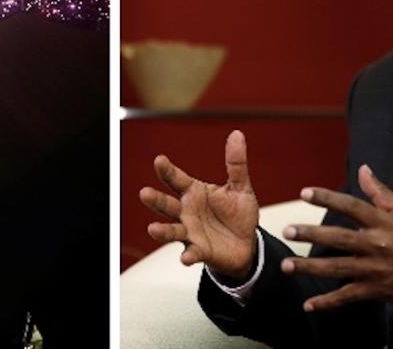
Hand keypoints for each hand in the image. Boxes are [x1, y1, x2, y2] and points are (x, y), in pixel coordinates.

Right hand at [139, 130, 260, 278]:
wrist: (247, 244)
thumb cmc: (238, 215)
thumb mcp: (240, 187)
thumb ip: (236, 164)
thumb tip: (236, 134)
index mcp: (194, 192)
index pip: (177, 179)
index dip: (167, 170)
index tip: (159, 160)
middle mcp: (187, 211)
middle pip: (167, 205)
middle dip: (155, 200)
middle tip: (144, 193)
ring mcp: (190, 232)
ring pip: (172, 230)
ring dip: (162, 230)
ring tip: (152, 229)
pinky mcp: (200, 251)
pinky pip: (192, 253)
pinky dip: (188, 255)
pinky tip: (185, 257)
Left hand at [281, 165, 392, 311]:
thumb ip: (379, 191)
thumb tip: (362, 169)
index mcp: (381, 222)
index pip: (351, 206)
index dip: (327, 198)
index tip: (304, 193)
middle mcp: (375, 244)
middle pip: (339, 238)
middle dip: (312, 234)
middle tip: (287, 230)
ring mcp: (373, 269)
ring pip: (337, 267)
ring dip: (310, 267)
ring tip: (287, 265)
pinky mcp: (374, 289)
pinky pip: (347, 296)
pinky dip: (327, 302)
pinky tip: (308, 305)